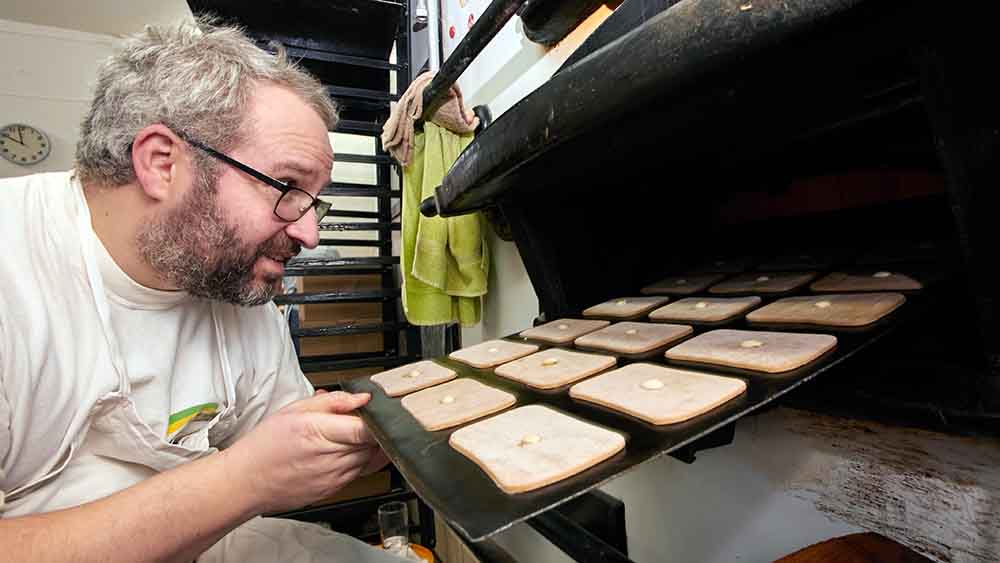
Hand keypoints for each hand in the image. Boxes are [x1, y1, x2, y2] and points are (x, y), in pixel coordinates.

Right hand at [222, 391, 388, 513]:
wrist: (247, 482)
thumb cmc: (265, 445)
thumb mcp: (295, 410)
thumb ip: (333, 401)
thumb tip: (362, 398)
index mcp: (319, 432)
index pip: (365, 429)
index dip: (379, 420)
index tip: (380, 411)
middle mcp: (330, 458)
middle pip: (373, 443)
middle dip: (373, 429)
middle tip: (360, 418)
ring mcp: (335, 478)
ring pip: (370, 458)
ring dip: (368, 444)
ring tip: (346, 434)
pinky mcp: (335, 490)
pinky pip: (361, 472)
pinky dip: (360, 459)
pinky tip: (345, 450)